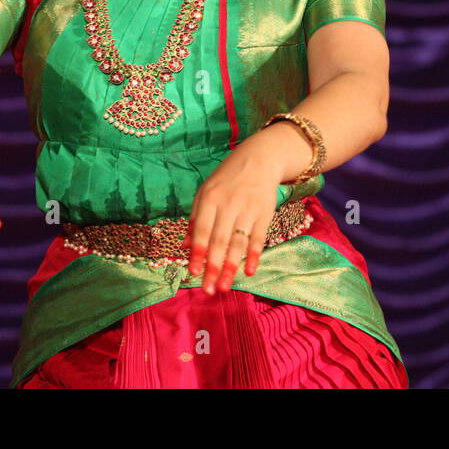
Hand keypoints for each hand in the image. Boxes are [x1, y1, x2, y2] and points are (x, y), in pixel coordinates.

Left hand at [182, 142, 287, 294]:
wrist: (260, 158)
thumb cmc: (228, 178)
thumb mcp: (206, 192)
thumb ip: (196, 218)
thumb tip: (184, 246)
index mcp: (209, 199)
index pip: (202, 231)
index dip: (197, 253)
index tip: (193, 272)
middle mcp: (228, 204)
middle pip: (219, 241)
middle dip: (213, 267)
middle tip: (207, 290)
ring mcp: (248, 209)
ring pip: (238, 243)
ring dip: (231, 267)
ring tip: (225, 287)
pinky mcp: (265, 213)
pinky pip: (258, 238)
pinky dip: (254, 255)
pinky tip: (250, 271)